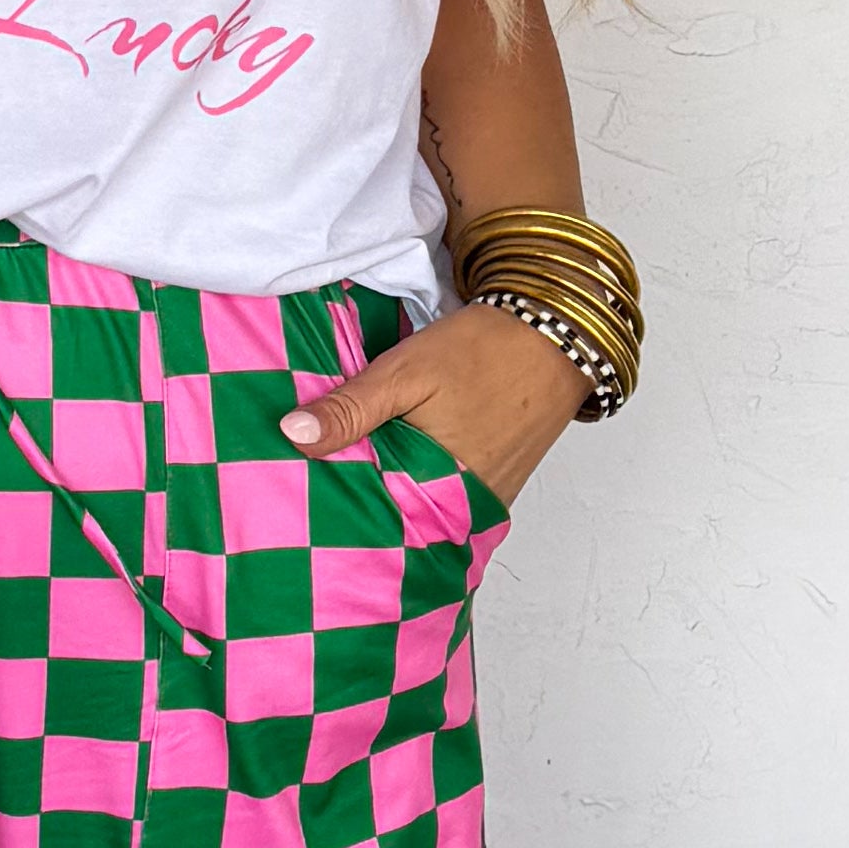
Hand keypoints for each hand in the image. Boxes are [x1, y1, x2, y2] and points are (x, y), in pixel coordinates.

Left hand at [277, 299, 584, 508]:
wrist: (556, 334)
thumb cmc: (483, 350)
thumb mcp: (404, 372)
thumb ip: (350, 408)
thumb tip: (292, 436)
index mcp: (439, 483)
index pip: (372, 510)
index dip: (338, 500)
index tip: (303, 492)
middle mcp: (468, 503)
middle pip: (401, 513)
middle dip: (366, 502)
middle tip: (321, 492)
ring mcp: (489, 499)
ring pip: (427, 506)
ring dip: (397, 493)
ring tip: (355, 480)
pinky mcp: (501, 486)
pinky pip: (454, 498)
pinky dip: (428, 486)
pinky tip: (402, 467)